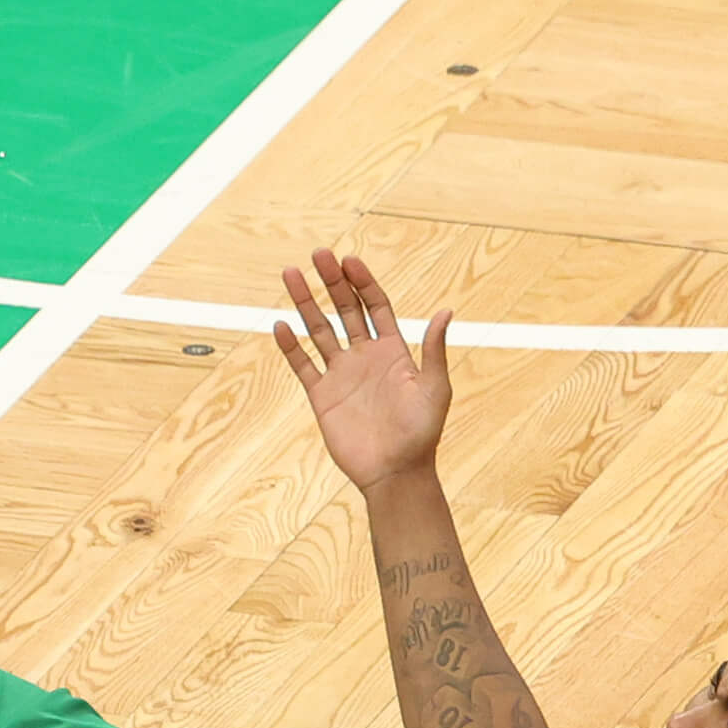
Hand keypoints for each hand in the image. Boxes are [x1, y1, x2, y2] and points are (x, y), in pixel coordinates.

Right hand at [273, 248, 451, 492]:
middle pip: (345, 309)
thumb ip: (435, 350)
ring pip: (319, 330)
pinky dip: (291, 347)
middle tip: (317, 255)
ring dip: (305, 304)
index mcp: (393, 351)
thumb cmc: (422, 433)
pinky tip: (281, 325)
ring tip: (291, 275)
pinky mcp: (323, 397)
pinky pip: (303, 366)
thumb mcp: (436, 388)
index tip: (349, 261)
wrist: (396, 472)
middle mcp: (365, 357)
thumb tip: (446, 311)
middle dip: (331, 282)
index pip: (374, 305)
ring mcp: (341, 375)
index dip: (362, 282)